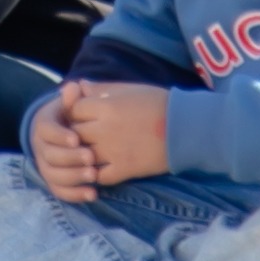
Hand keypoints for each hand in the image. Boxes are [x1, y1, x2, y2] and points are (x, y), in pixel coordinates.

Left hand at [31, 79, 170, 196]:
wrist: (186, 128)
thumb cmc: (159, 103)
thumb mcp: (129, 89)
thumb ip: (102, 88)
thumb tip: (78, 85)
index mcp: (106, 107)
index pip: (73, 110)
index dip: (73, 112)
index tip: (79, 114)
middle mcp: (105, 129)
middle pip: (74, 133)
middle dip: (74, 133)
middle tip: (80, 134)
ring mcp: (113, 152)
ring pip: (82, 156)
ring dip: (81, 155)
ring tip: (85, 152)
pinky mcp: (124, 169)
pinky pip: (100, 176)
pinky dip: (95, 174)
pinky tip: (98, 169)